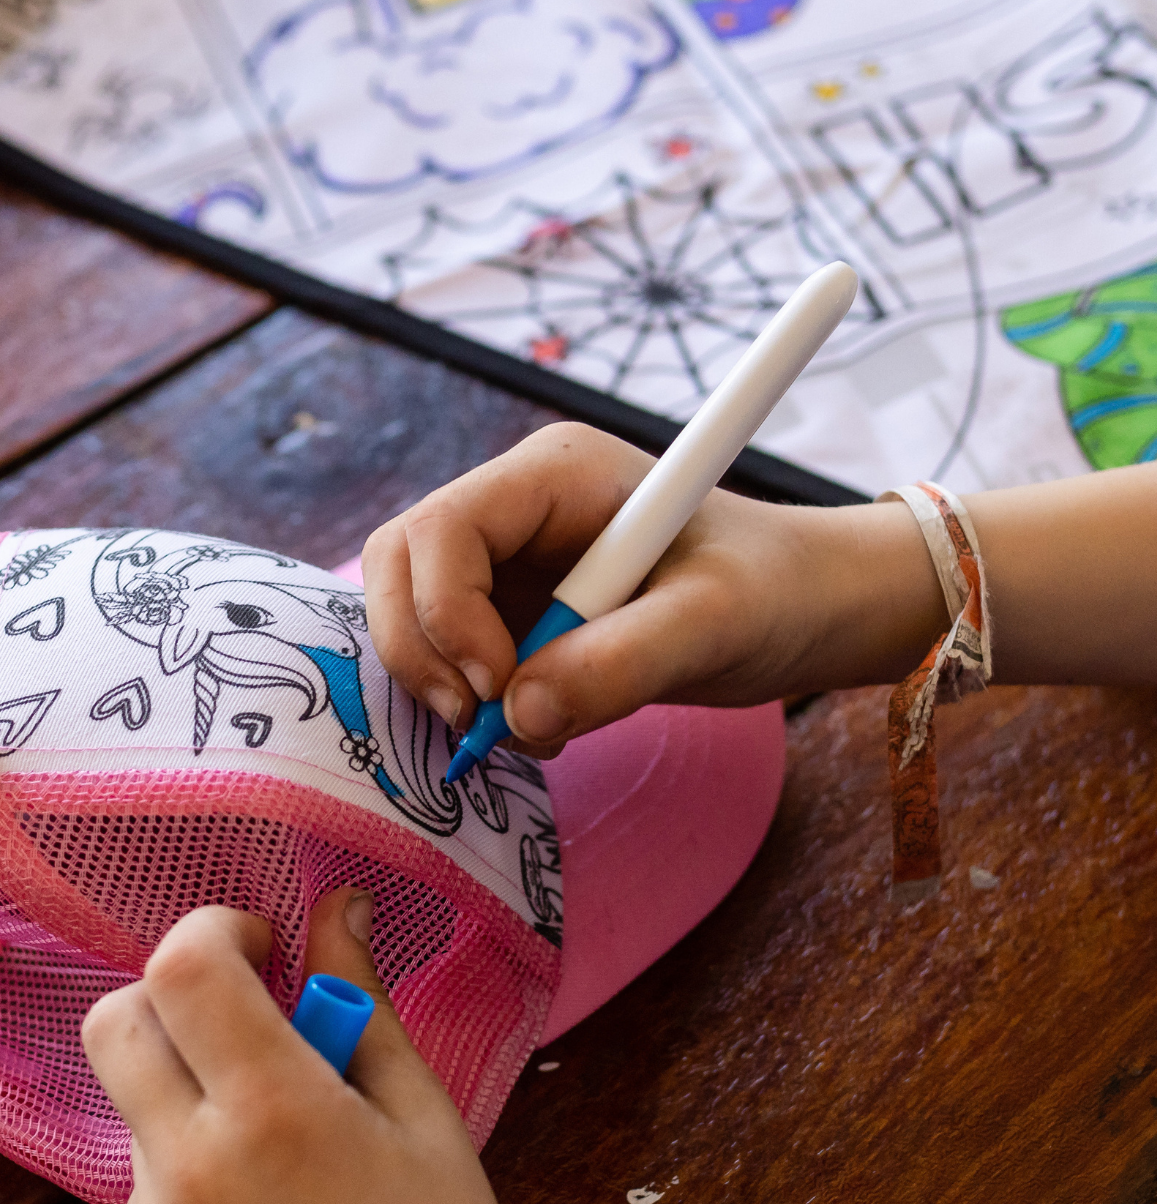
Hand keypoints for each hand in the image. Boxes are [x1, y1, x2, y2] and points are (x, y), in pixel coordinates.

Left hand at [82, 887, 545, 1203]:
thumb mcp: (423, 1113)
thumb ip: (362, 1000)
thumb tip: (334, 904)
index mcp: (276, 1110)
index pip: (181, 967)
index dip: (215, 932)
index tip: (263, 949)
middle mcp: (195, 1168)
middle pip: (115, 1021)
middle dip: (172, 998)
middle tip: (244, 1024)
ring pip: (134, 1107)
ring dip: (188, 1093)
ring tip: (280, 1150)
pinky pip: (144, 1188)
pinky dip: (191, 1174)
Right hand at [362, 423, 947, 756]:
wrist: (804, 609)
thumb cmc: (773, 590)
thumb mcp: (714, 624)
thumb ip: (621, 664)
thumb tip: (519, 715)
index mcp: (554, 474)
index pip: (443, 528)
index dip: (445, 611)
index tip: (498, 687)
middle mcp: (514, 507)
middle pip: (399, 563)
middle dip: (420, 648)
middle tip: (477, 723)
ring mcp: (505, 559)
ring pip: (409, 610)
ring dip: (436, 678)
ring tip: (512, 729)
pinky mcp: (510, 611)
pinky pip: (446, 651)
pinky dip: (462, 698)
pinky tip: (525, 725)